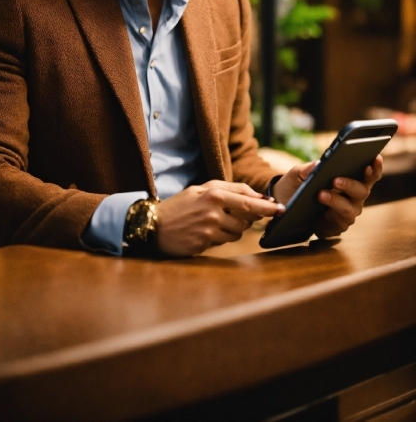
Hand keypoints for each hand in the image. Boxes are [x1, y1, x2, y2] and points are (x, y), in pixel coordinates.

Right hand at [156, 180, 284, 256]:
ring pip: (237, 233)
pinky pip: (224, 242)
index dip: (267, 207)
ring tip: (215, 222)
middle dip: (248, 219)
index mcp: (214, 194)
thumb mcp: (202, 189)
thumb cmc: (181, 205)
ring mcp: (209, 230)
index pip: (249, 202)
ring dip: (233, 229)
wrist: (153, 224)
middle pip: (246, 220)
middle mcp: (213, 212)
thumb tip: (258, 198)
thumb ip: (230, 189)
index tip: (280, 209)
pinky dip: (220, 238)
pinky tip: (206, 232)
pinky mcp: (204, 244)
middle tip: (236, 215)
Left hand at [273, 155, 383, 238]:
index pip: (369, 174)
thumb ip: (305, 169)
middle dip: (351, 184)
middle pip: (363, 190)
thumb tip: (317, 164)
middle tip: (335, 180)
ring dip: (336, 200)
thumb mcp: (296, 175)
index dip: (375, 167)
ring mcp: (348, 212)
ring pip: (350, 208)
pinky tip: (321, 207)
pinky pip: (340, 221)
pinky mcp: (339, 226)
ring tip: (321, 194)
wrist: (285, 207)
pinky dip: (331, 213)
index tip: (375, 158)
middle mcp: (354, 197)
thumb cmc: (297, 186)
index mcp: (351, 179)